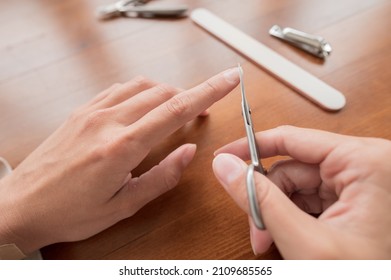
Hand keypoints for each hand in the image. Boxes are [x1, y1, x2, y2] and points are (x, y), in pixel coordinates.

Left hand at [0, 68, 239, 253]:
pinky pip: (118, 89)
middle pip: (162, 92)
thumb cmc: (69, 212)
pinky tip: (143, 105)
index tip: (229, 80)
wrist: (20, 205)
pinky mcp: (81, 111)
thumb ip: (162, 176)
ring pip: (141, 85)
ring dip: (165, 92)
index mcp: (121, 147)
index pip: (176, 110)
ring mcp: (91, 112)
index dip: (208, 92)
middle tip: (203, 110)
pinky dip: (140, 91)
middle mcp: (107, 121)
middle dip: (190, 95)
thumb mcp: (123, 206)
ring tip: (175, 108)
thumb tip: (188, 152)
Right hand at [213, 125, 390, 258]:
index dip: (252, 147)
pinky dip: (289, 216)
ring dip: (276, 211)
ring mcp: (356, 182)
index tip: (225, 156)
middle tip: (256, 227)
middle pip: (290, 167)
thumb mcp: (306, 241)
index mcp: (364, 162)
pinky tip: (289, 236)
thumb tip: (226, 166)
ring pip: (294, 184)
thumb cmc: (364, 276)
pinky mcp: (348, 197)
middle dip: (267, 199)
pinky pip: (305, 196)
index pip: (292, 139)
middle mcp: (362, 165)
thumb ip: (261, 200)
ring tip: (271, 239)